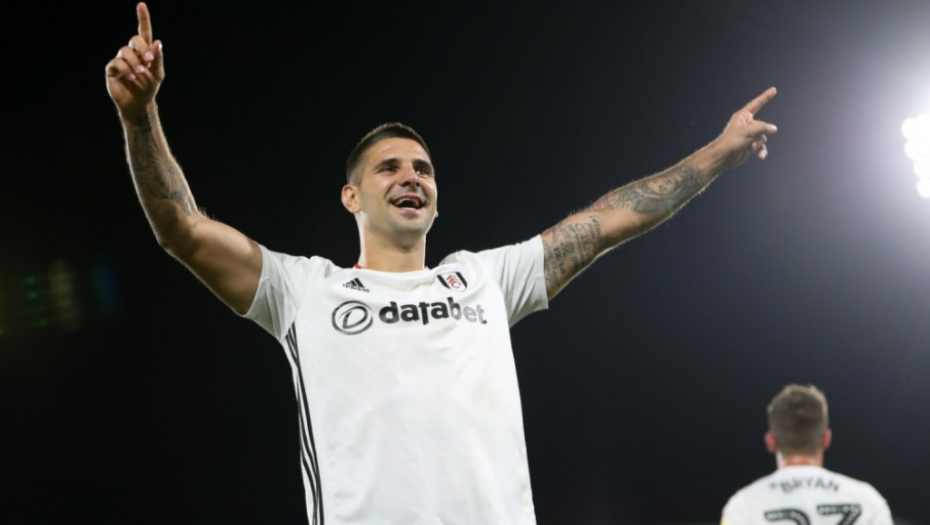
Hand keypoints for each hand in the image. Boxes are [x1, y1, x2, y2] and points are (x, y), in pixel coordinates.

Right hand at [105, 2, 163, 121]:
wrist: (139, 103)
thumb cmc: (149, 88)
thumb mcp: (158, 74)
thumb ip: (157, 59)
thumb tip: (158, 42)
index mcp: (144, 52)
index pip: (144, 32)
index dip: (143, 18)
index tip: (141, 5)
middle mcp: (132, 52)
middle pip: (134, 39)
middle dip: (141, 47)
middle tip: (148, 59)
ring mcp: (120, 59)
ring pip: (124, 51)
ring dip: (134, 62)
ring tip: (140, 73)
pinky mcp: (111, 68)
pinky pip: (116, 62)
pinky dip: (125, 69)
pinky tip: (131, 77)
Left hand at [712, 87, 777, 169]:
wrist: (724, 157)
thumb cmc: (731, 142)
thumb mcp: (748, 131)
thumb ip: (762, 127)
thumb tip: (773, 128)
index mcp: (743, 116)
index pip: (757, 104)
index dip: (765, 97)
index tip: (773, 90)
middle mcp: (746, 124)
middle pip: (763, 125)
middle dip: (759, 135)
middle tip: (751, 140)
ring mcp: (749, 135)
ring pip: (763, 137)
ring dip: (759, 144)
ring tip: (750, 148)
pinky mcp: (750, 144)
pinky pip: (761, 146)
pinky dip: (761, 151)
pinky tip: (760, 156)